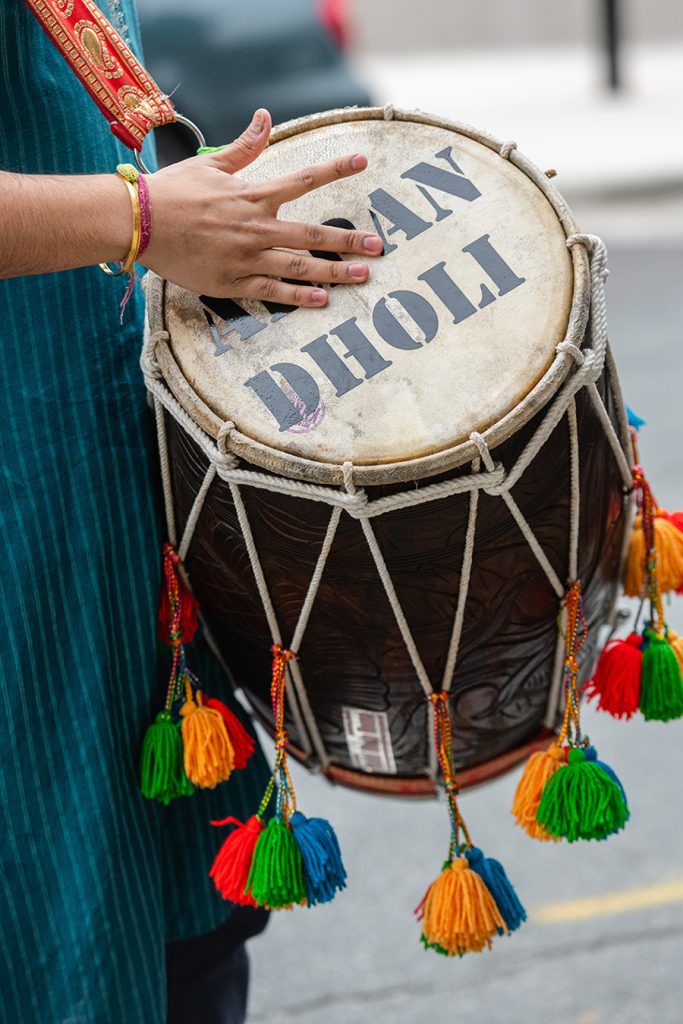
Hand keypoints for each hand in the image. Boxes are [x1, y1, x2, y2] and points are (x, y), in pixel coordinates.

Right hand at [141, 109, 382, 304]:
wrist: (138, 223)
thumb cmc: (172, 192)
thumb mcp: (210, 165)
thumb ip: (244, 146)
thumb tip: (264, 115)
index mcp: (252, 195)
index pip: (303, 179)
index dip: (335, 169)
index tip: (363, 160)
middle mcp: (256, 226)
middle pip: (311, 233)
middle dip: (347, 239)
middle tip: (377, 246)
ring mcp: (246, 257)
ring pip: (298, 266)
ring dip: (333, 272)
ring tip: (362, 276)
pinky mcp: (232, 283)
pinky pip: (272, 293)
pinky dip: (298, 297)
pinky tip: (322, 301)